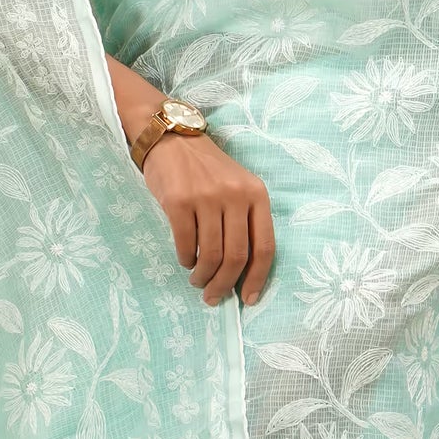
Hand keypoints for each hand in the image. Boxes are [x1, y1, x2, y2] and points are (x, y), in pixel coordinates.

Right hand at [141, 133, 274, 306]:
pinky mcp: (178, 201)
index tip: (249, 299)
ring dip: (203, 277)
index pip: (265, 247)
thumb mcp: (238, 188)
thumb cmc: (207, 171)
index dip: (258, 279)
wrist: (173, 139)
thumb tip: (242, 271)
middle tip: (213, 296)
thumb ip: (245, 221)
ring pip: (211, 255)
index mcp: (257, 195)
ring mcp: (206, 198)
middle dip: (225, 284)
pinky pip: (185, 244)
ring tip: (197, 281)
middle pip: (237, 256)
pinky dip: (186, 260)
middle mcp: (235, 195)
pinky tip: (185, 261)